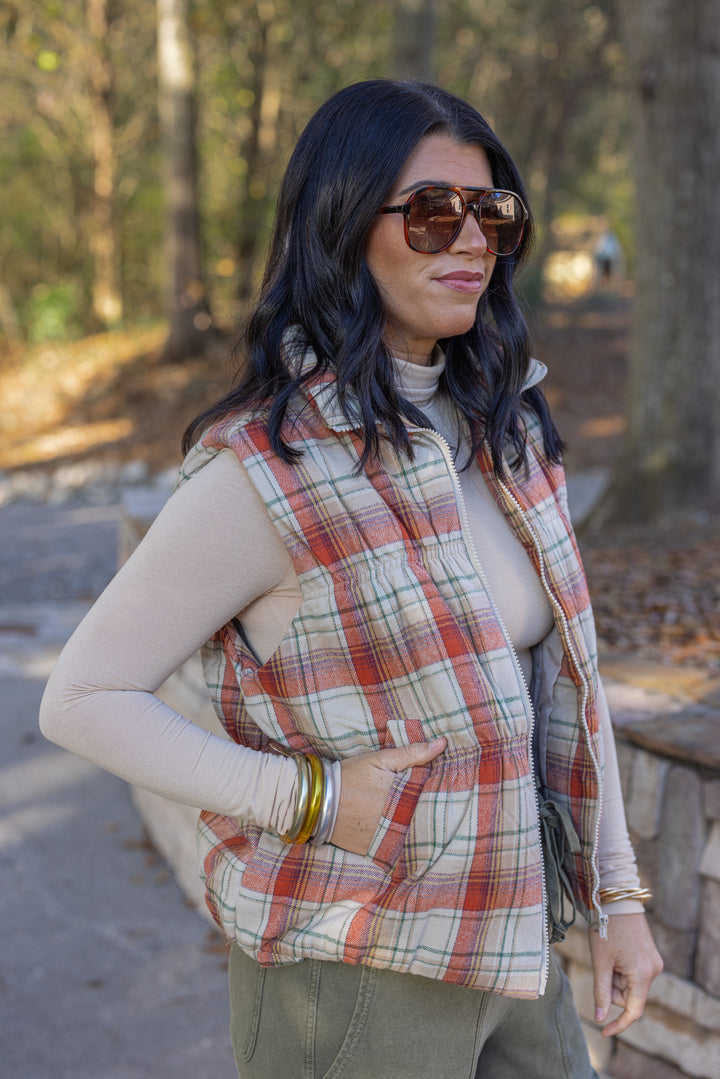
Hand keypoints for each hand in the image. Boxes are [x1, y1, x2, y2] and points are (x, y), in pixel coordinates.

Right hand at [330, 737, 446, 855]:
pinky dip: (398, 840)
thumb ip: (413, 753)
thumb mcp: (381, 759)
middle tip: (433, 806)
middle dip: (429, 811)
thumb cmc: (351, 776)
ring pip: (412, 835)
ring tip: (415, 818)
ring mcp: (386, 839)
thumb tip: (442, 743)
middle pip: (424, 818)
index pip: (433, 799)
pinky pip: (394, 847)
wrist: (317, 801)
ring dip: (415, 827)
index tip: (445, 790)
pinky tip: (398, 830)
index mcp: (404, 798)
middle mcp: (398, 822)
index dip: (440, 794)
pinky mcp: (375, 851)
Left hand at [589, 912, 662, 1036]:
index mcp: (643, 974)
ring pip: (630, 985)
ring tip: (610, 954)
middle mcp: (654, 971)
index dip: (618, 1024)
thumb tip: (600, 1018)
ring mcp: (654, 964)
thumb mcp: (600, 962)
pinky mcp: (652, 957)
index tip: (603, 1032)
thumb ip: (601, 992)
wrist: (617, 900)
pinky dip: (622, 970)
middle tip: (603, 965)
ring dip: (616, 977)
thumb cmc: (606, 928)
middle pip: (629, 996)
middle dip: (613, 987)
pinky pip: (634, 975)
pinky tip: (616, 953)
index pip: (633, 1011)